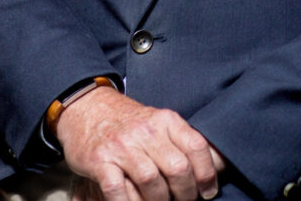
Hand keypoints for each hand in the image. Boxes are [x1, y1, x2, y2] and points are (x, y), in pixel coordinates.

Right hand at [55, 86, 223, 200]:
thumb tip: (214, 167)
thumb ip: (181, 141)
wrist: (86, 108)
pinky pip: (118, 190)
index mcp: (166, 120)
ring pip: (152, 181)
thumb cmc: (129, 123)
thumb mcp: (158, 122)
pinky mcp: (99, 161)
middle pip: (178, 168)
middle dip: (185, 194)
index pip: (196, 147)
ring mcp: (121, 146)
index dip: (207, 175)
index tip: (208, 193)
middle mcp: (146, 131)